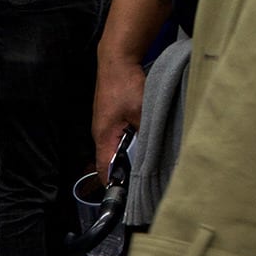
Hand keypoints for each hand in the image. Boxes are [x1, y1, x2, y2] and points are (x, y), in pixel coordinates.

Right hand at [92, 58, 144, 183]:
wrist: (117, 59)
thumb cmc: (125, 83)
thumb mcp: (142, 111)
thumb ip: (146, 133)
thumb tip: (154, 150)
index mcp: (104, 136)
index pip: (104, 169)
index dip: (113, 184)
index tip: (124, 196)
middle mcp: (101, 133)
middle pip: (110, 161)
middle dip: (123, 172)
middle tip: (140, 181)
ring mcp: (105, 125)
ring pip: (116, 148)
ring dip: (127, 155)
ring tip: (142, 163)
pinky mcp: (112, 117)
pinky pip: (119, 136)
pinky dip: (129, 142)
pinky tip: (142, 141)